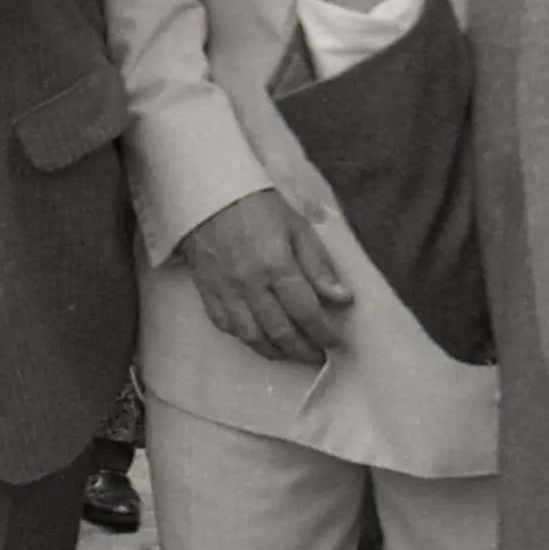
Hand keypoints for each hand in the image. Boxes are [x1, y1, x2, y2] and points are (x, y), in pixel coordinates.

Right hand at [175, 187, 357, 366]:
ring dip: (276, 351)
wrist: (207, 194)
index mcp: (276, 265)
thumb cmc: (257, 205)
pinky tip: (259, 337)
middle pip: (280, 331)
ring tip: (291, 352)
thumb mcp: (297, 227)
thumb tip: (342, 298)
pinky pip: (226, 326)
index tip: (336, 341)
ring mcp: (225, 290)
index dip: (324, 332)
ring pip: (252, 336)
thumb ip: (319, 265)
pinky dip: (245, 338)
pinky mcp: (207, 291)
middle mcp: (249, 283)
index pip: (306, 311)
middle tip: (318, 355)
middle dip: (304, 349)